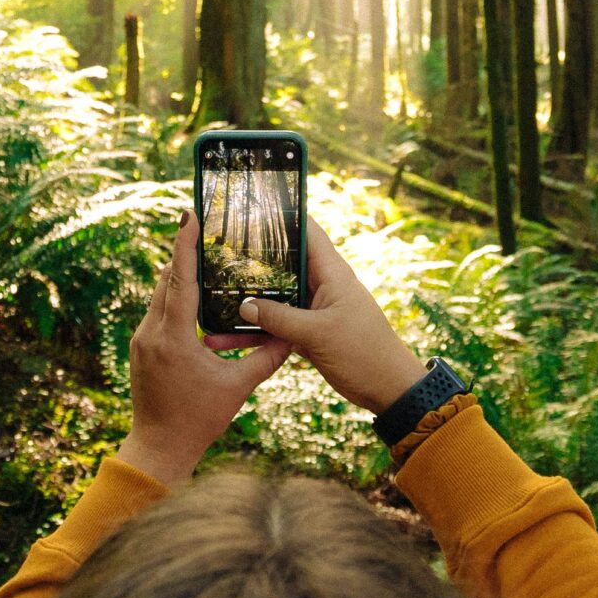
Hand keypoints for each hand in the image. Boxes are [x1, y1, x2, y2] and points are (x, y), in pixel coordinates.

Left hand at [117, 216, 292, 485]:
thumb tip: (293, 335)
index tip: (188, 215)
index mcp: (174, 337)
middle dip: (185, 253)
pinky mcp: (141, 348)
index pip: (180, 279)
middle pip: (167, 280)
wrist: (159, 448)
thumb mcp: (238, 388)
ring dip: (180, 275)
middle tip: (206, 227)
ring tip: (203, 254)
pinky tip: (194, 294)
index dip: (185, 244)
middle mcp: (151, 332)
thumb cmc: (198, 420)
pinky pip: (158, 311)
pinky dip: (175, 297)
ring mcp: (142, 339)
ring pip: (160, 294)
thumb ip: (266, 358)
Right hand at [225, 221, 424, 414]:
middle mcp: (321, 286)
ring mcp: (312, 309)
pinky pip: (275, 326)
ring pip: (274, 299)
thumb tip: (244, 305)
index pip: (307, 232)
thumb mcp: (318, 334)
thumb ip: (280, 318)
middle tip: (216, 253)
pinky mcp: (307, 332)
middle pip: (282, 265)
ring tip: (211, 300)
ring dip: (247, 303)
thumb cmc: (364, 353)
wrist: (386, 389)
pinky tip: (226, 336)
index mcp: (332, 274)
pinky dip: (254, 331)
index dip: (283, 216)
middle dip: (252, 261)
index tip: (251, 208)